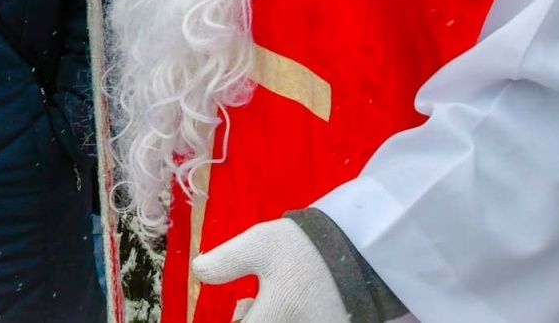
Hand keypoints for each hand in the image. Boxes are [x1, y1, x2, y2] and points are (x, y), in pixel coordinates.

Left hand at [192, 217, 349, 322]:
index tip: (234, 308)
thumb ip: (226, 261)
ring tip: (258, 305)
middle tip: (244, 304)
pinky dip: (281, 319)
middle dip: (245, 320)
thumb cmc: (306, 247)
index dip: (233, 319)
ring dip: (261, 320)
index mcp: (276, 315)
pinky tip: (280, 309)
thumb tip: (199, 272)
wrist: (359, 250)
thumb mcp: (260, 244)